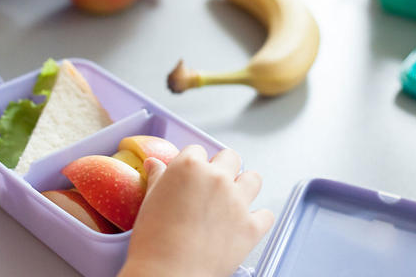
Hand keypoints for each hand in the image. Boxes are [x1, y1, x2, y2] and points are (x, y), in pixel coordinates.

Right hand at [119, 146, 273, 276]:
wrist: (169, 274)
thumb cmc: (153, 240)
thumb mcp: (149, 201)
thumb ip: (158, 178)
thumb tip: (155, 164)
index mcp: (189, 167)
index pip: (196, 150)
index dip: (193, 163)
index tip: (190, 176)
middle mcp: (217, 178)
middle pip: (230, 157)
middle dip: (222, 168)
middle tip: (212, 185)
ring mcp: (238, 202)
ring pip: (253, 178)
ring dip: (245, 185)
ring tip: (233, 199)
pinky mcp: (252, 227)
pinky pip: (265, 215)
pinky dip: (257, 219)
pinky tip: (244, 225)